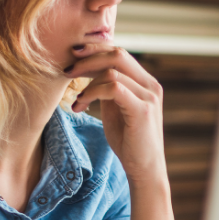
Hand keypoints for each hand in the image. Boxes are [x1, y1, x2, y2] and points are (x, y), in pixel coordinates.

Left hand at [66, 46, 166, 186]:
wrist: (144, 169)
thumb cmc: (129, 142)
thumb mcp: (116, 109)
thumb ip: (108, 89)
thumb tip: (88, 71)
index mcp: (145, 82)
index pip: (119, 53)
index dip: (95, 50)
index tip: (73, 57)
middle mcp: (150, 85)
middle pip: (117, 54)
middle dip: (88, 58)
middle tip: (68, 69)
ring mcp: (149, 96)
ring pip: (112, 71)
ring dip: (87, 83)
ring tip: (76, 99)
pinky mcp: (142, 110)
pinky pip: (113, 88)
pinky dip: (92, 93)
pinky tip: (82, 105)